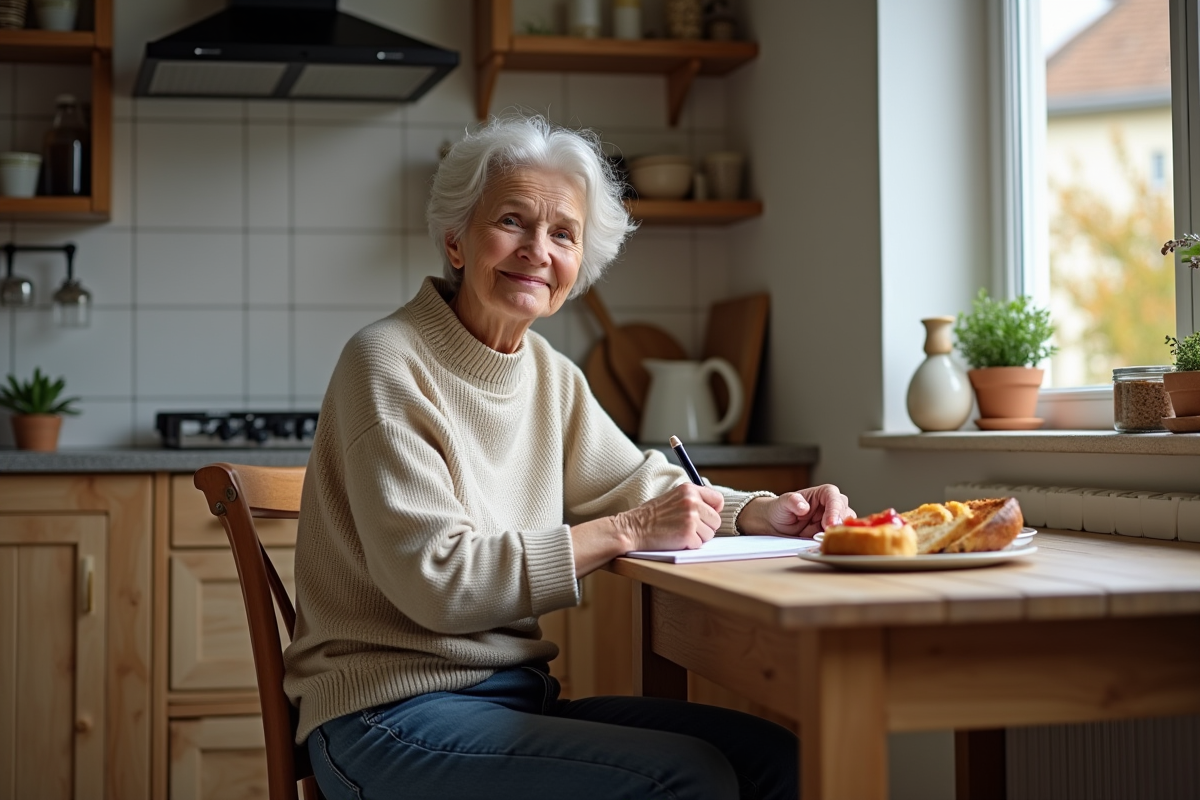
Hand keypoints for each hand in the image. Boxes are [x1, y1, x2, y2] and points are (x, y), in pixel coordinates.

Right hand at [614, 483, 724, 551]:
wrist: (632, 528)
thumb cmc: (651, 516)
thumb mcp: (672, 498)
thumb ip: (692, 500)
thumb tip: (714, 510)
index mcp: (689, 489)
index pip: (718, 500)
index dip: (713, 511)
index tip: (705, 516)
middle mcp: (692, 501)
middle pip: (716, 520)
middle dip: (705, 527)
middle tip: (687, 528)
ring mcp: (690, 518)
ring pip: (710, 534)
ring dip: (697, 537)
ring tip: (679, 532)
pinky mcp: (688, 534)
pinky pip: (699, 545)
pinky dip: (689, 546)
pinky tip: (675, 539)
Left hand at [738, 485, 853, 538]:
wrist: (775, 525)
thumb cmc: (780, 509)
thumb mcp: (782, 503)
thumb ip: (792, 501)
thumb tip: (803, 506)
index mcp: (823, 493)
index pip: (833, 497)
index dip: (835, 510)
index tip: (830, 523)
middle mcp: (831, 506)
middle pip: (844, 512)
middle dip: (839, 524)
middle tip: (829, 534)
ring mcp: (833, 520)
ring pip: (845, 525)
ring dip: (839, 534)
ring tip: (827, 540)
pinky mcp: (830, 534)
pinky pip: (839, 537)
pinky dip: (835, 542)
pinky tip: (826, 546)